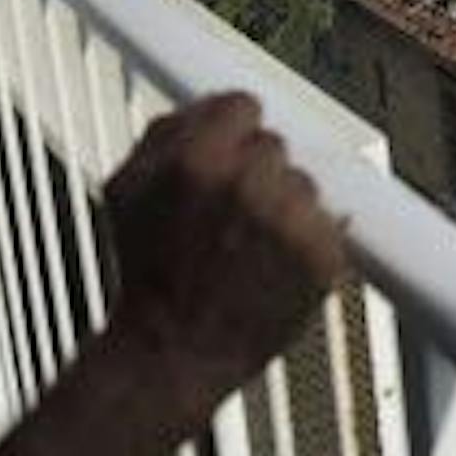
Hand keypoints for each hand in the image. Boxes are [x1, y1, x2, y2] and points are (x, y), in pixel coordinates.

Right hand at [0, 93, 346, 455]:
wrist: (173, 353)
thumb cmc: (148, 277)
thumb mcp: (126, 190)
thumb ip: (165, 132)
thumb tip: (204, 103)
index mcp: (198, 159)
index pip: (242, 105)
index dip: (233, 130)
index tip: (230, 149)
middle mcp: (249, 182)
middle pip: (274, 144)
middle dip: (254, 170)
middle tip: (230, 211)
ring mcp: (290, 219)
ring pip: (302, 183)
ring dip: (283, 205)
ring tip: (248, 244)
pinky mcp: (321, 254)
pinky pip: (329, 223)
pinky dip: (307, 240)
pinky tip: (272, 263)